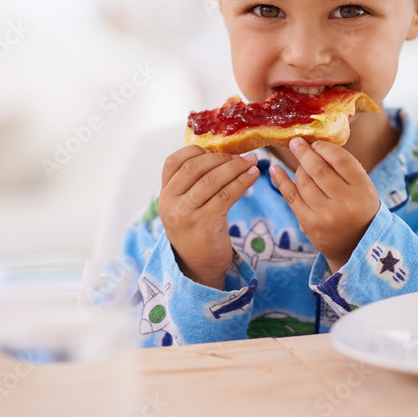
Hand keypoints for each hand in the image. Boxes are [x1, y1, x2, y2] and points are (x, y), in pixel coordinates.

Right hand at [158, 145, 259, 288]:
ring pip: (212, 180)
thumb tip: (220, 153)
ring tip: (252, 162)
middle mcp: (170, 203)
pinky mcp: (204, 224)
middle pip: (195, 168)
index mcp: (164, 194)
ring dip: (235, 167)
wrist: (198, 267)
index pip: (174, 161)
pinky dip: (242, 182)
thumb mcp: (185, 206)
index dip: (197, 151)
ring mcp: (185, 214)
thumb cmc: (197, 230)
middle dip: (221, 158)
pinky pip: (226, 195)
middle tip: (242, 156)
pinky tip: (253, 176)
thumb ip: (192, 183)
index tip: (218, 150)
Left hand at [270, 138, 378, 272]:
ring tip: (300, 163)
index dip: (325, 148)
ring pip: (303, 181)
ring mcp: (325, 215)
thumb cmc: (359, 209)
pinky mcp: (309, 224)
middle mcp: (345, 202)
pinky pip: (291, 196)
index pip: (341, 160)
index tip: (316, 143)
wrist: (356, 246)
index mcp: (363, 190)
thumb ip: (346, 169)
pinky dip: (281, 180)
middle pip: (319, 169)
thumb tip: (316, 144)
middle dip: (304, 152)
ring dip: (298, 168)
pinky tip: (275, 169)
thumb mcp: (363, 189)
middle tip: (296, 142)